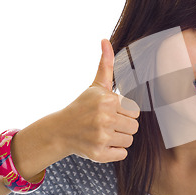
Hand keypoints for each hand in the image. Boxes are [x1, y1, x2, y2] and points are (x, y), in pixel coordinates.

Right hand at [55, 39, 139, 162]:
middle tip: (107, 124)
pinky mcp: (98, 154)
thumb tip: (106, 40)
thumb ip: (106, 64)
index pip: (135, 112)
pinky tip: (101, 144)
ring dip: (119, 139)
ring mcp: (101, 137)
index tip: (110, 112)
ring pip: (130, 141)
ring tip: (104, 133)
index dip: (124, 113)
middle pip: (134, 127)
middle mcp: (104, 118)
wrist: (60, 130)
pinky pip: (122, 154)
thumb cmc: (83, 106)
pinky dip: (114, 151)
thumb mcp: (96, 85)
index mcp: (108, 101)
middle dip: (123, 126)